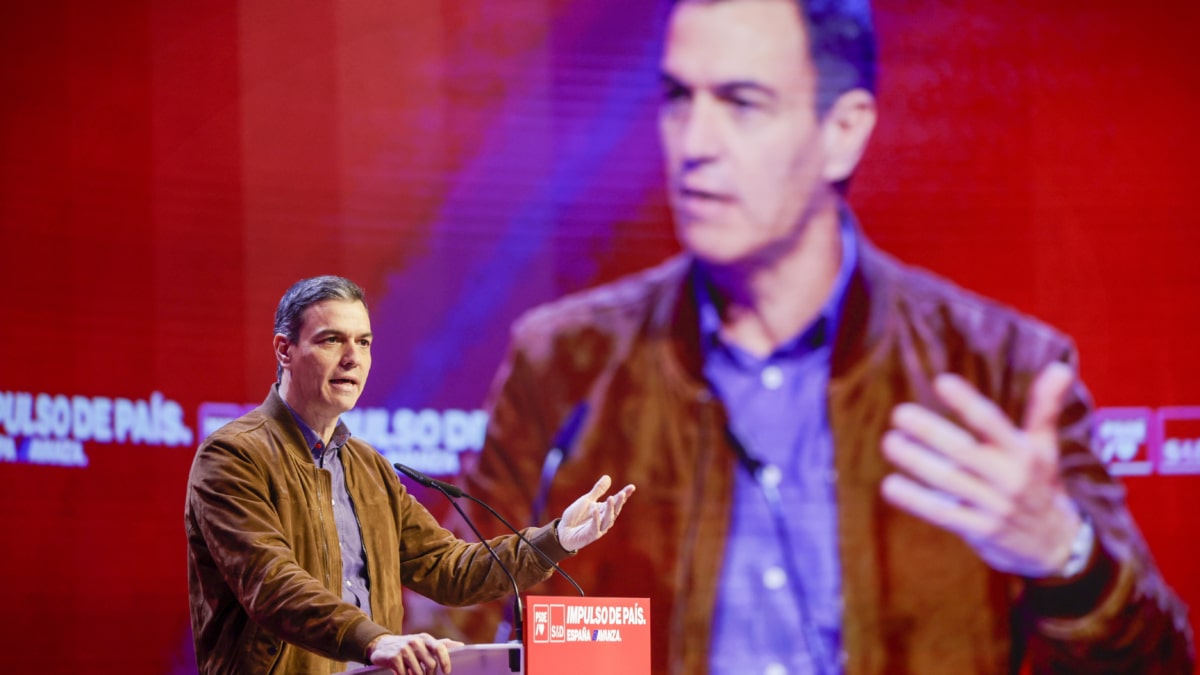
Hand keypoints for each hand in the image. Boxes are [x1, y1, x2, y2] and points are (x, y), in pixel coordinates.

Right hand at [367, 633, 462, 674]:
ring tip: (412, 674)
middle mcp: (416, 641)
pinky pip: (405, 674)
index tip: (447, 672)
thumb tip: (461, 645)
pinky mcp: (394, 657)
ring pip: (418, 672)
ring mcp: (404, 648)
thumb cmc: (408, 646)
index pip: (440, 647)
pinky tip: (402, 674)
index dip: (445, 660)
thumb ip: (441, 645)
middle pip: (431, 664)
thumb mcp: (424, 643)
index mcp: (425, 638)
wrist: (381, 646)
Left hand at [557, 475, 635, 551]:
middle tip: (622, 494)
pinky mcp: (590, 535)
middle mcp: (604, 519)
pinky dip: (596, 518)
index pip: (616, 502)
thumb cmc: (576, 516)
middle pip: (614, 511)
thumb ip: (598, 490)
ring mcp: (598, 529)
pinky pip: (595, 527)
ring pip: (607, 519)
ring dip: (609, 509)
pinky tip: (595, 509)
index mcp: (604, 510)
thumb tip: (608, 477)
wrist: (563, 531)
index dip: (624, 495)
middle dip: (619, 503)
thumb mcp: (587, 500)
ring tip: (610, 498)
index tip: (632, 487)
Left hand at [880, 362, 1083, 577]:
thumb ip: (1044, 407)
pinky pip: (942, 514)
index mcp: (1024, 453)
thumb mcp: (1045, 447)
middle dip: (930, 432)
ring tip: (890, 442)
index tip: (941, 381)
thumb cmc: (1040, 485)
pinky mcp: (979, 531)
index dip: (967, 402)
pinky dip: (915, 500)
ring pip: (948, 481)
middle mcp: (1009, 478)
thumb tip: (1060, 367)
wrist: (1056, 546)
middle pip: (964, 451)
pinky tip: (890, 485)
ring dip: (915, 461)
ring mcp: (994, 507)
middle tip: (899, 413)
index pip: (993, 423)